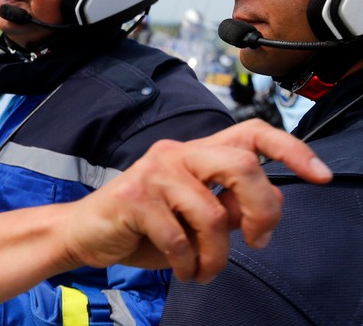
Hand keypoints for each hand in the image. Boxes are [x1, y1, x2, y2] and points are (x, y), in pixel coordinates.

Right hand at [63, 119, 330, 282]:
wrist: (85, 234)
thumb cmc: (142, 227)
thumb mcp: (196, 218)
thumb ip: (229, 206)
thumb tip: (267, 204)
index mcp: (196, 154)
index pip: (251, 133)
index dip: (291, 149)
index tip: (318, 175)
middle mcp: (176, 154)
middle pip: (240, 165)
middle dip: (261, 209)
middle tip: (256, 240)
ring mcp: (154, 173)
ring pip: (212, 214)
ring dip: (216, 257)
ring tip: (204, 270)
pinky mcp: (134, 197)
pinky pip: (179, 238)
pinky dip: (187, 264)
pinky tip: (181, 269)